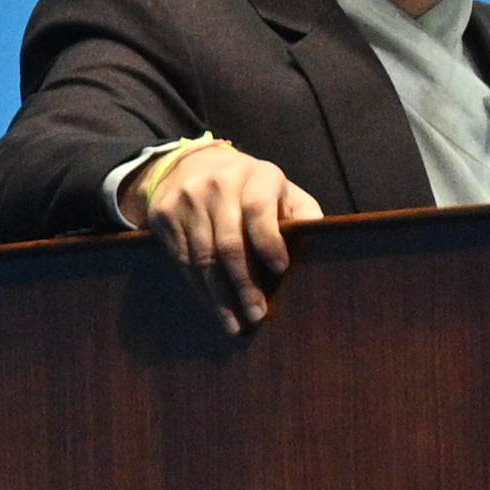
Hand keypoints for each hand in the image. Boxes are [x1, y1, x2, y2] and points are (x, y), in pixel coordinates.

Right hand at [121, 145, 323, 333]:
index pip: (259, 210)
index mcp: (256, 175)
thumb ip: (301, 211)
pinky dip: (200, 289)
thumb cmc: (250, 187)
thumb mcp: (279, 188)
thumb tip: (324, 240)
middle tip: (257, 315)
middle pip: (229, 244)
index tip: (281, 270)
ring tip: (235, 324)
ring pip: (204, 258)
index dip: (269, 243)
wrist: (191, 165)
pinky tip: (214, 307)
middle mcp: (219, 184)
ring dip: (221, 297)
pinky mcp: (165, 215)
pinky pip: (183, 261)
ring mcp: (188, 199)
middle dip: (245, 285)